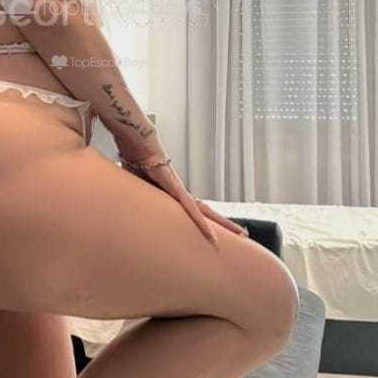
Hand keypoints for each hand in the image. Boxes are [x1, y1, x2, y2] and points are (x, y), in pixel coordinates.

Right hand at [119, 157, 248, 246]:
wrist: (138, 143)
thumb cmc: (136, 162)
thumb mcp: (137, 187)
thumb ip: (140, 198)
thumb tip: (133, 208)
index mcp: (173, 194)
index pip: (194, 211)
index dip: (205, 221)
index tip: (216, 231)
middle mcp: (181, 193)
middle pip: (207, 212)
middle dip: (224, 224)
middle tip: (243, 234)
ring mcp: (180, 191)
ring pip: (205, 212)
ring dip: (223, 223)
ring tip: (241, 233)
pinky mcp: (176, 189)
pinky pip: (191, 209)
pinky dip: (200, 222)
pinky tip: (211, 234)